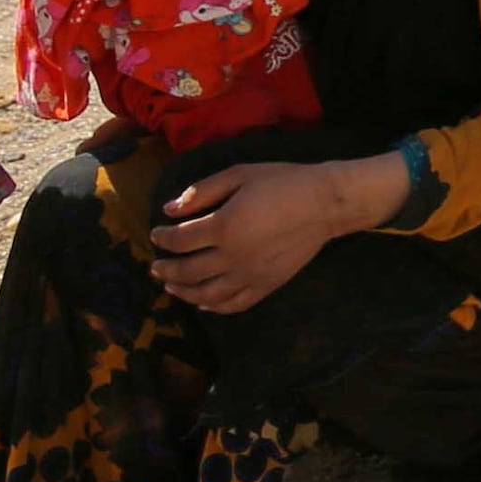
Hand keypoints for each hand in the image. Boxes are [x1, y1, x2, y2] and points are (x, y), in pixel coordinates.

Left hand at [151, 153, 394, 315]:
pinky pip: (234, 304)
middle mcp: (232, 257)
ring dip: (183, 291)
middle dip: (166, 269)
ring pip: (206, 294)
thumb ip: (202, 191)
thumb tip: (169, 210)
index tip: (155, 234)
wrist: (325, 204)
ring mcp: (250, 276)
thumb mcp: (240, 174)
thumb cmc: (283, 182)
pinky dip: (214, 307)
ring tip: (171, 286)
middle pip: (188, 271)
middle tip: (155, 266)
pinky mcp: (266, 286)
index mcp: (224, 227)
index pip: (180, 240)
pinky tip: (203, 303)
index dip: (163, 238)